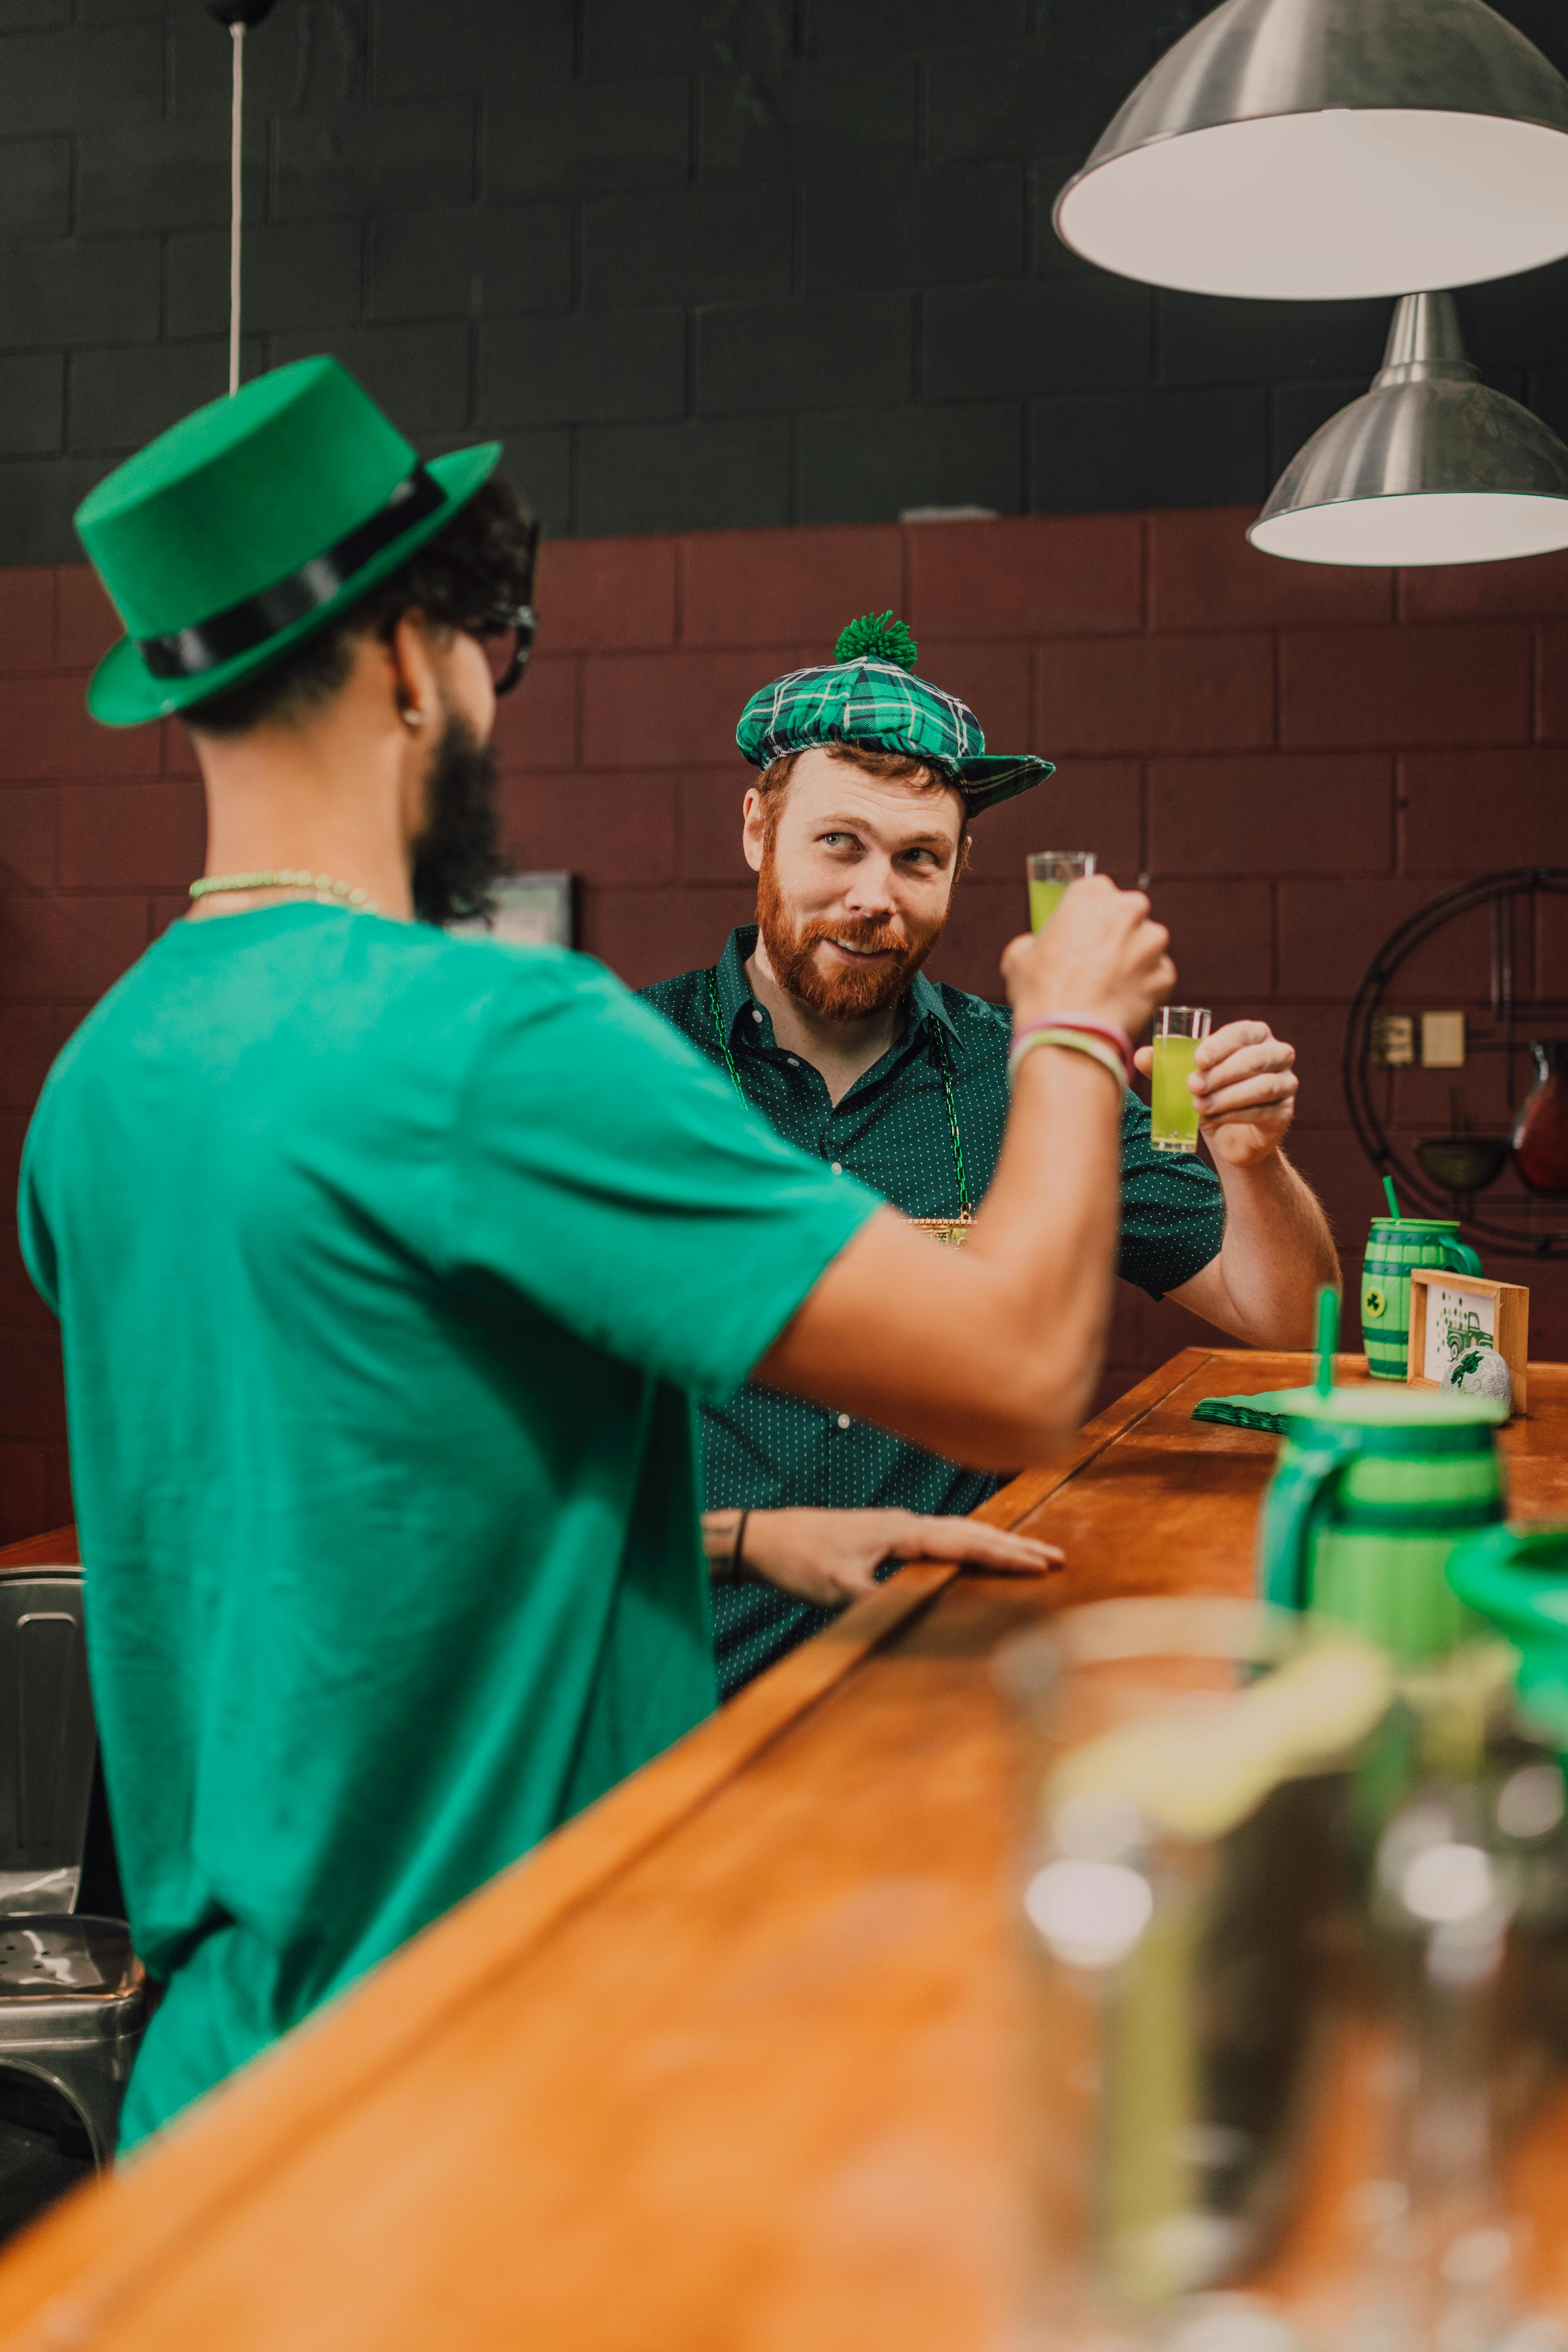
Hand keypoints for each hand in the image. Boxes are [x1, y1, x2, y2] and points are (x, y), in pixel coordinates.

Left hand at [731, 1507, 1062, 1609]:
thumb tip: (915, 1612)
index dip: (1006, 1555)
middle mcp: (904, 1523)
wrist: (763, 1537)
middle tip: (1056, 1557)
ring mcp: (895, 1527)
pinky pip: (940, 1538)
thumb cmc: (797, 1559)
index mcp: (900, 1531)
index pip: (965, 1543)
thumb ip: (879, 1598)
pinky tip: (976, 1555)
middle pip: (971, 1532)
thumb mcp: (837, 1588)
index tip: (1043, 1564)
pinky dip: (968, 1545)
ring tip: (1030, 1555)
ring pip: (957, 1532)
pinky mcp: (885, 1536)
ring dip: (994, 1543)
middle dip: (1014, 1546)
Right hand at [1001, 875, 1174, 1039]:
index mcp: (1092, 893)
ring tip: (1107, 987)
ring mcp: (1152, 942)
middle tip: (1094, 963)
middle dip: (1115, 935)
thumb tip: (1042, 950)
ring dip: (1132, 961)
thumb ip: (1038, 941)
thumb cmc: (1040, 991)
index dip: (1085, 919)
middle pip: (1126, 916)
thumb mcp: (1019, 955)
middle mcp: (1129, 909)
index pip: (1094, 895)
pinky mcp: (1165, 975)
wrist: (1067, 1035)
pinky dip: (1143, 989)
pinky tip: (1120, 1004)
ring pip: (1146, 946)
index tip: (1078, 937)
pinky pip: (1156, 978)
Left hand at [1134, 1018, 1298, 1167]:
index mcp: (1254, 1035)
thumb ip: (1165, 1065)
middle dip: (1221, 1073)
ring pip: (1262, 1086)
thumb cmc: (1209, 1093)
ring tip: (1199, 1106)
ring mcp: (1287, 1083)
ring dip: (1227, 1096)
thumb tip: (1141, 1056)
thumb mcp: (1186, 1077)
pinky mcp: (1285, 1112)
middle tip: (1193, 1085)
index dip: (1220, 1045)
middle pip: (1254, 1059)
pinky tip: (1215, 1120)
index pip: (1241, 1033)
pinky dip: (1236, 1115)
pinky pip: (1264, 1111)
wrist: (1230, 1135)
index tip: (1198, 1059)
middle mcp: (1277, 1054)